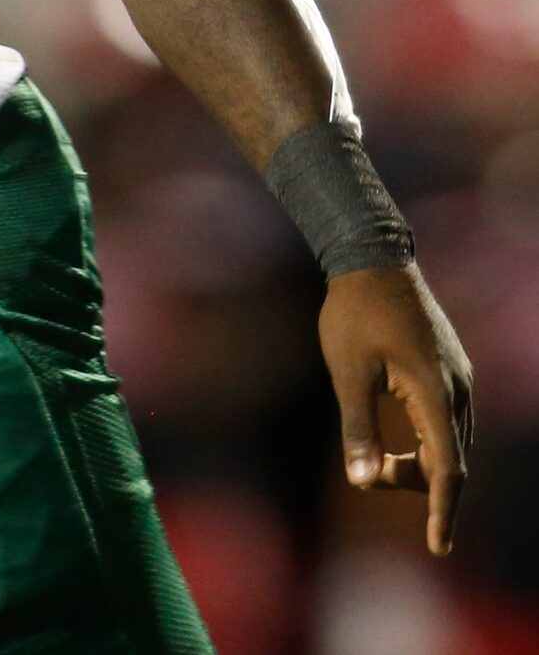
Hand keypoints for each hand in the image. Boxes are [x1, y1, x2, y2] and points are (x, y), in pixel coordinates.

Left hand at [319, 262, 472, 554]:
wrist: (373, 260)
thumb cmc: (354, 313)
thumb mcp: (348, 371)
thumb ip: (358, 428)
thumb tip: (361, 483)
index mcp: (435, 393)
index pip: (447, 468)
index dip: (442, 511)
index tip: (437, 547)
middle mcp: (458, 389)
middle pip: (450, 460)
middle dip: (417, 484)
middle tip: (372, 478)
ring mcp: (458, 378)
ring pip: (450, 442)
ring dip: (420, 464)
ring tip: (377, 461)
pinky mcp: (451, 369)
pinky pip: (447, 422)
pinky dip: (426, 442)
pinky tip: (397, 440)